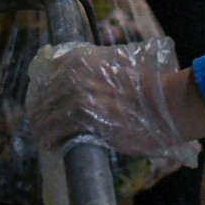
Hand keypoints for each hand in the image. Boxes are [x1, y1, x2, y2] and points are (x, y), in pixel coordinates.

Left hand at [26, 38, 204, 163]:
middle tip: (39, 120)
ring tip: (44, 136)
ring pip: (46, 114)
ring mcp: (77, 98)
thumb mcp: (118, 63)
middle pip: (44, 94)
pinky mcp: (83, 121)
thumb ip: (96, 67)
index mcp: (83, 58)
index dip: (43, 85)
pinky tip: (52, 145)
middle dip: (40, 108)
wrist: (165, 103)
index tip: (42, 97)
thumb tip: (82, 78)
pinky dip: (52, 140)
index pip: (48, 68)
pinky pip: (56, 132)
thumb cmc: (150, 85)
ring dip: (43, 127)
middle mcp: (76, 75)